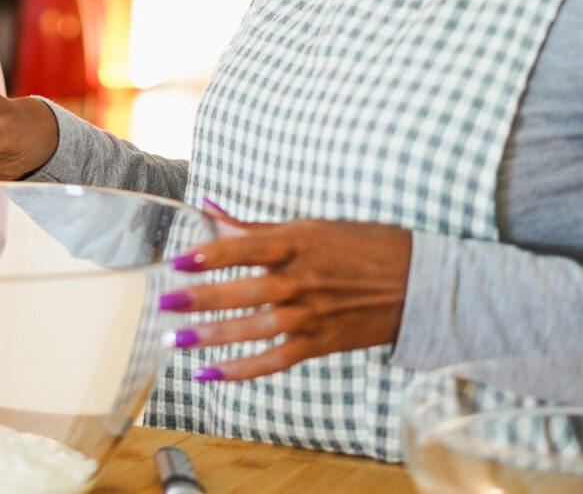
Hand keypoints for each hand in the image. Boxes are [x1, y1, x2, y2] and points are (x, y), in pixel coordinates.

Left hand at [162, 203, 412, 381]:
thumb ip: (254, 226)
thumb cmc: (362, 245)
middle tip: (164, 303)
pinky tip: (208, 374)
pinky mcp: (320, 343)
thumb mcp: (311, 225)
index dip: (210, 255)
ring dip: (213, 336)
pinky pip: (274, 361)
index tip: (178, 261)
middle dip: (201, 298)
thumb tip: (208, 207)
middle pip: (244, 291)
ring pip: (254, 329)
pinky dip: (241, 370)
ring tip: (176, 340)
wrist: (418, 282)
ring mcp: (311, 314)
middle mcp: (302, 279)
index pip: (245, 248)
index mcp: (298, 243)